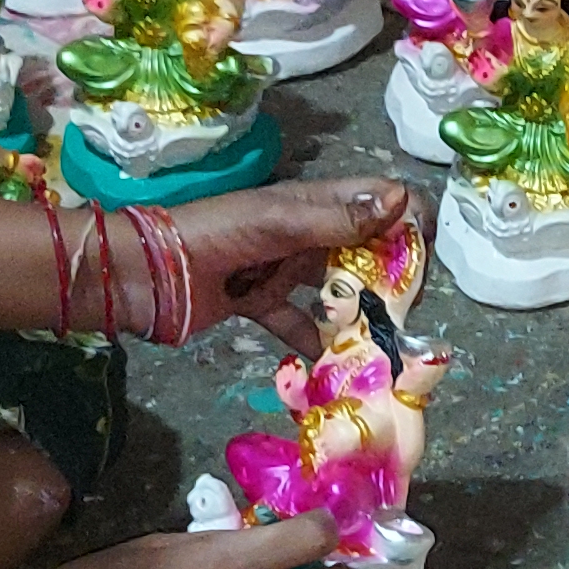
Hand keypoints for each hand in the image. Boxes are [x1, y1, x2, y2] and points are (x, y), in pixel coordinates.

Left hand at [174, 177, 416, 351]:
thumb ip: (337, 219)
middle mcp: (307, 233)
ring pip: (337, 290)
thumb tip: (401, 204)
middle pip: (367, 250)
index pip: (381, 202)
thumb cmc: (213, 235)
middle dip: (391, 279)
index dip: (409, 226)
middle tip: (402, 314)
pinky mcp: (263, 303)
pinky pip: (298, 325)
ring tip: (377, 345)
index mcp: (315, 203)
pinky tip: (329, 366)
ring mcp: (285, 269)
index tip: (420, 265)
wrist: (147, 274)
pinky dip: (313, 345)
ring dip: (359, 314)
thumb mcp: (278, 222)